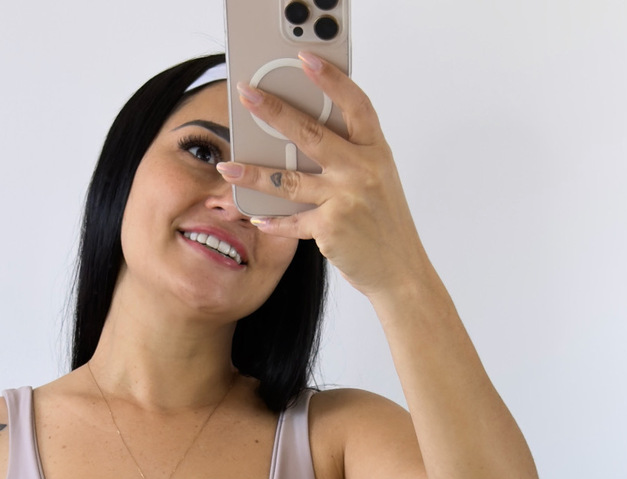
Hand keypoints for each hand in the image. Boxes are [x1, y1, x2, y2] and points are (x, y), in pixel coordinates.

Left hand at [218, 56, 429, 298]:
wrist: (399, 270)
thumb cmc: (385, 224)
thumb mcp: (378, 180)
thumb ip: (350, 157)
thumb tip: (303, 141)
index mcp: (375, 151)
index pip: (354, 103)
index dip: (331, 79)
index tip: (306, 60)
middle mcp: (362, 169)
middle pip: (310, 133)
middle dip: (273, 111)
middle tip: (246, 95)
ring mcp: (346, 197)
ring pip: (288, 179)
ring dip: (253, 174)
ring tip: (227, 168)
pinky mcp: (331, 227)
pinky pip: (292, 221)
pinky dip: (273, 221)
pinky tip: (257, 217)